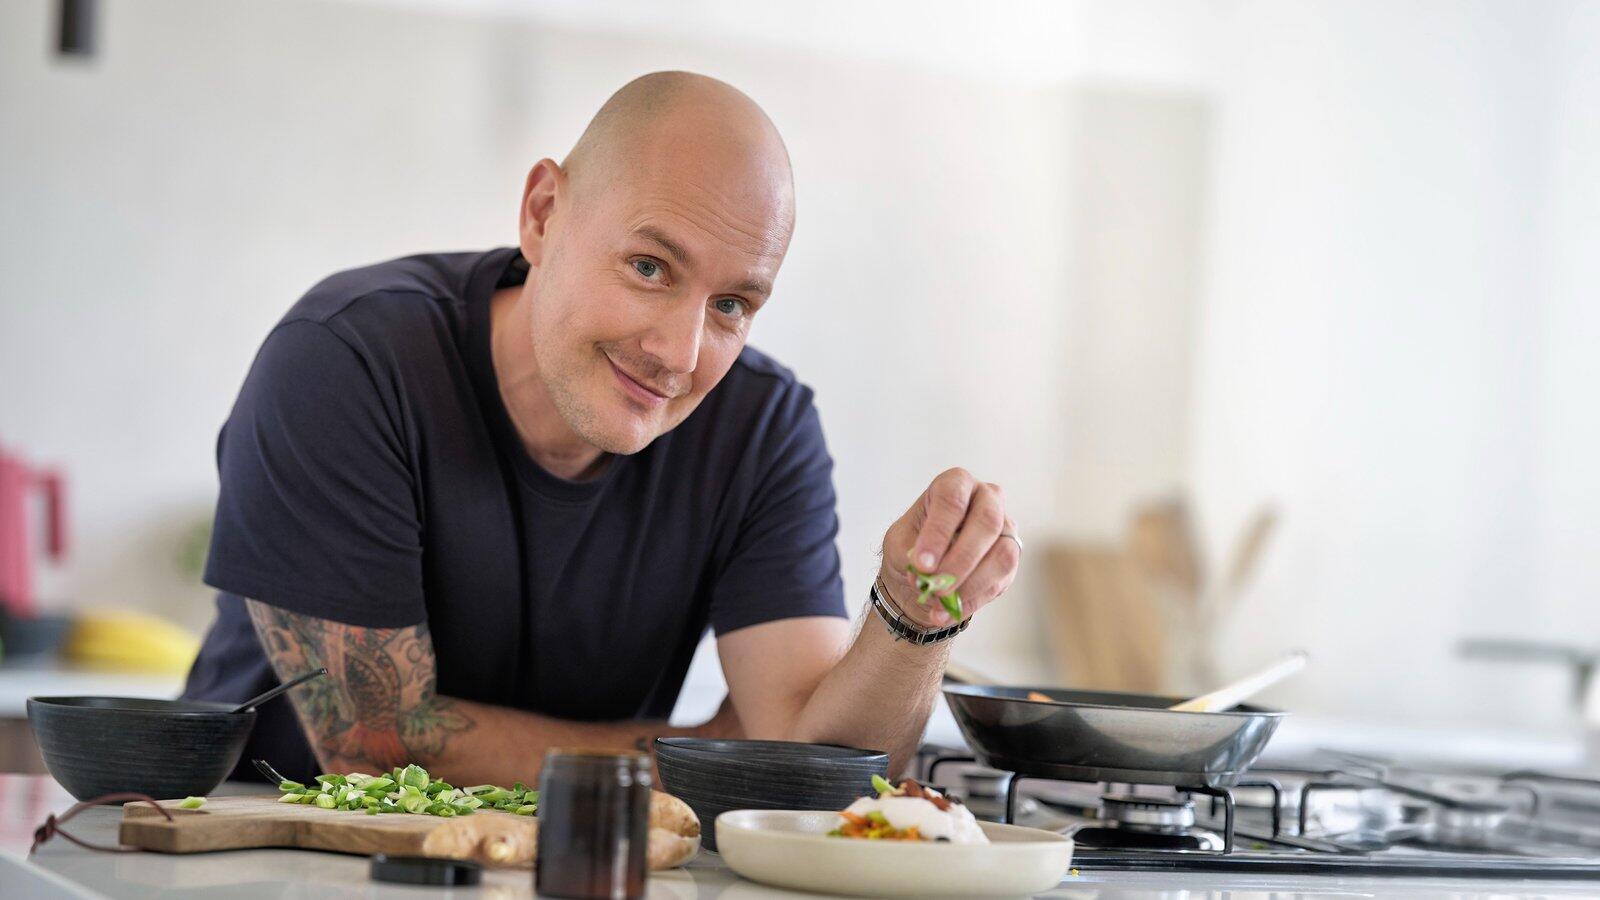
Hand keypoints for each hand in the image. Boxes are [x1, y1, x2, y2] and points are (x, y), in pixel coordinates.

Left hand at [878, 468, 1020, 628]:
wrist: (924, 573)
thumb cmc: (912, 547)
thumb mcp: (899, 544)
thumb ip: (910, 553)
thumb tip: (927, 571)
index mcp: (955, 483)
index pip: (952, 499)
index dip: (938, 532)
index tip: (921, 564)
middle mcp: (987, 498)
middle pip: (987, 521)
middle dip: (960, 559)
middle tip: (935, 586)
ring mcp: (1004, 527)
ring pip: (1002, 554)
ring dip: (969, 584)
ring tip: (938, 602)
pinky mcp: (1010, 557)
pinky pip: (1000, 579)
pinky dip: (971, 599)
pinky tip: (947, 611)